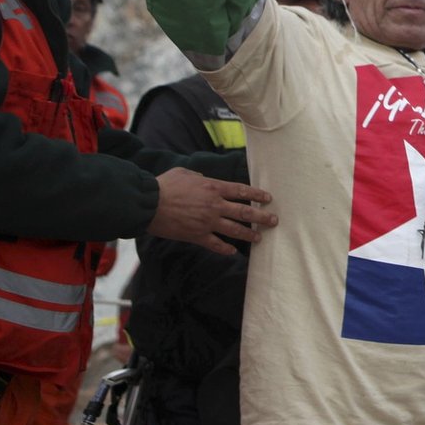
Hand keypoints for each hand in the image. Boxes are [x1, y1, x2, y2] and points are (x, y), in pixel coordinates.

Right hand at [148, 166, 276, 255]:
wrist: (150, 204)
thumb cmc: (166, 185)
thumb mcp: (185, 172)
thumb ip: (198, 176)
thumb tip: (203, 178)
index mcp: (213, 187)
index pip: (241, 191)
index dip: (257, 195)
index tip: (268, 198)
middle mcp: (215, 205)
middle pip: (244, 212)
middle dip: (261, 217)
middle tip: (274, 220)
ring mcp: (207, 222)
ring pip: (235, 230)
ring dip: (249, 235)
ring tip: (259, 238)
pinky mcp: (197, 236)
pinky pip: (216, 244)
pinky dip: (226, 249)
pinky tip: (233, 252)